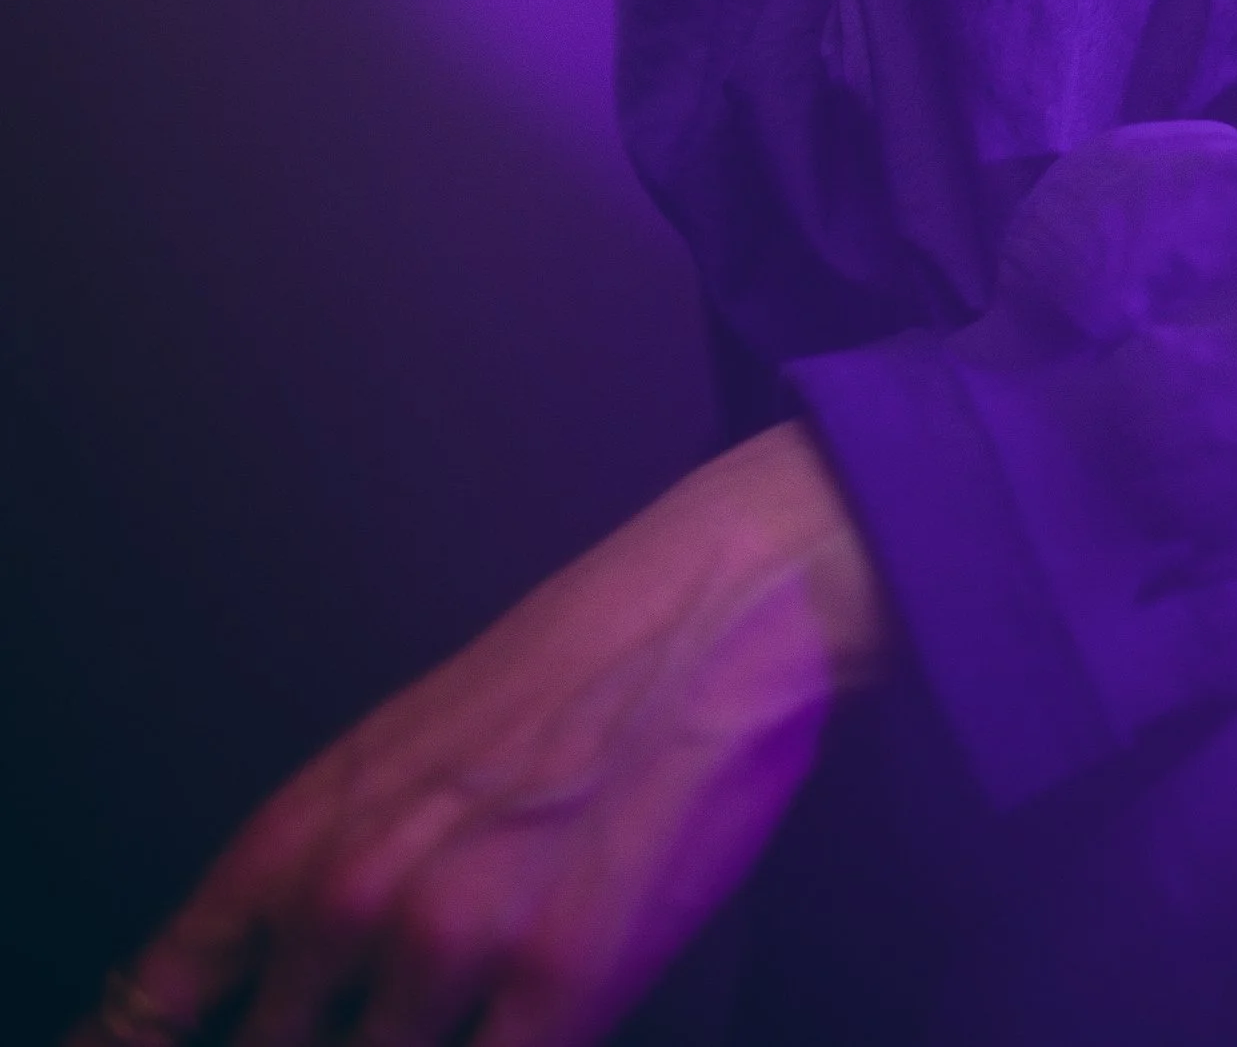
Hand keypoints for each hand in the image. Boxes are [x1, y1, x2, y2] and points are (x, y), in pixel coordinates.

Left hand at [72, 425, 886, 1046]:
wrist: (708, 611)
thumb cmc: (562, 675)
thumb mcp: (397, 760)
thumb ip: (318, 883)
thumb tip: (275, 998)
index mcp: (297, 834)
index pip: (157, 999)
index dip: (149, 1043)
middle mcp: (351, 897)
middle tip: (373, 1018)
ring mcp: (452, 947)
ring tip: (459, 1004)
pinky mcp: (559, 987)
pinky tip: (515, 1026)